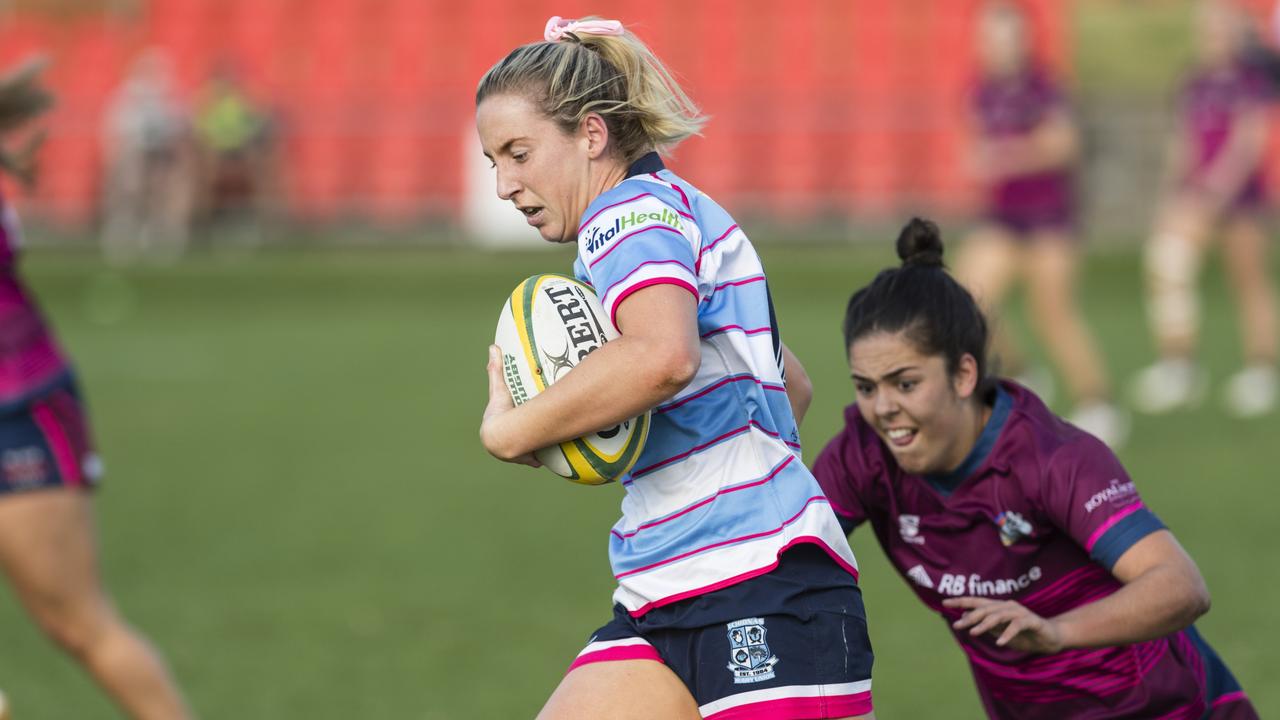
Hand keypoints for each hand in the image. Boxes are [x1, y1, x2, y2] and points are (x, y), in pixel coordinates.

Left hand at [480, 345, 540, 466]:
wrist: (504, 436)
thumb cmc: (500, 411)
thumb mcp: (500, 387)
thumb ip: (497, 368)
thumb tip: (493, 346)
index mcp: (497, 425)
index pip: (503, 422)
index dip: (508, 420)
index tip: (513, 417)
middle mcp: (505, 440)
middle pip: (515, 438)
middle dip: (521, 437)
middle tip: (532, 429)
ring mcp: (516, 452)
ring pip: (524, 451)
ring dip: (531, 449)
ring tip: (544, 442)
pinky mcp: (527, 459)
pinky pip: (535, 460)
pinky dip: (538, 459)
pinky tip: (545, 458)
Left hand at [943, 597, 1063, 653]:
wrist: (1050, 638)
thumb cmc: (1024, 635)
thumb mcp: (1001, 632)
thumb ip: (985, 625)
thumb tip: (965, 618)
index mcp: (999, 607)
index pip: (977, 602)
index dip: (961, 601)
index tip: (944, 603)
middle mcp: (1007, 606)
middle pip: (985, 608)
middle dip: (970, 617)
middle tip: (957, 625)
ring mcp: (1020, 612)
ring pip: (998, 616)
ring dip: (985, 625)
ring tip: (973, 633)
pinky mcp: (1031, 621)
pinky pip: (1017, 626)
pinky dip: (1007, 634)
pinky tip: (1000, 643)